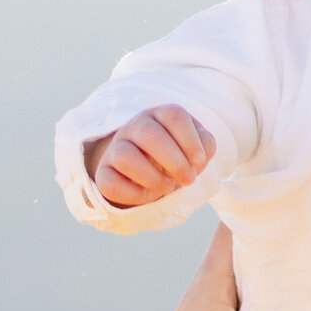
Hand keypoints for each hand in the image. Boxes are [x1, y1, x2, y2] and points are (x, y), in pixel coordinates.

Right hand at [88, 104, 214, 209]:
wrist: (148, 178)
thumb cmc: (176, 159)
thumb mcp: (195, 151)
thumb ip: (205, 146)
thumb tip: (199, 156)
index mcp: (160, 116)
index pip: (174, 115)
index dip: (190, 140)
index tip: (199, 162)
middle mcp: (135, 127)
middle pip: (149, 134)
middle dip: (175, 161)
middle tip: (188, 180)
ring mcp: (116, 148)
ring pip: (125, 156)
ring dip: (153, 178)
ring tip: (168, 187)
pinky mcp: (104, 173)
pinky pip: (111, 183)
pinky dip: (134, 194)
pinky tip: (148, 195)